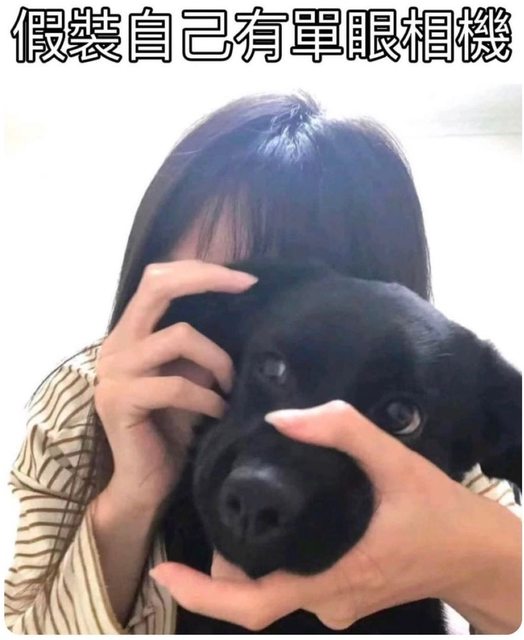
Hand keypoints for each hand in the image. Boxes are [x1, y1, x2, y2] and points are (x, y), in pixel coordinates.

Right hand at [93, 259, 257, 513]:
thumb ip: (200, 348)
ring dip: (218, 360)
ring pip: (178, 337)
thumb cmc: (172, 429)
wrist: (144, 483)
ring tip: (230, 386)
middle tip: (246, 286)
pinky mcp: (118, 401)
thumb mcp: (191, 378)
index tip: (246, 279)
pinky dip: (207, 398)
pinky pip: (176, 386)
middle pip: (157, 286)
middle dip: (207, 279)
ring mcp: (113, 372)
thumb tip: (239, 315)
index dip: (201, 271)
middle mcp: (116, 345)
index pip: (159, 280)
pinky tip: (219, 412)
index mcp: (130, 334)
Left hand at [149, 400, 517, 630]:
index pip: (254, 606)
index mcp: (333, 576)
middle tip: (207, 521)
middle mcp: (329, 601)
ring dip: (245, 567)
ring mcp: (338, 604)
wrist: (481, 557)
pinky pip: (297, 587)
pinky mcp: (347, 596)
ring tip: (233, 519)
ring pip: (275, 594)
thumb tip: (284, 419)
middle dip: (219, 571)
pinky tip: (272, 531)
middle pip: (254, 600)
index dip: (204, 593)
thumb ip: (342, 431)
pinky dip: (273, 566)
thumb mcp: (396, 462)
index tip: (165, 573)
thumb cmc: (443, 514)